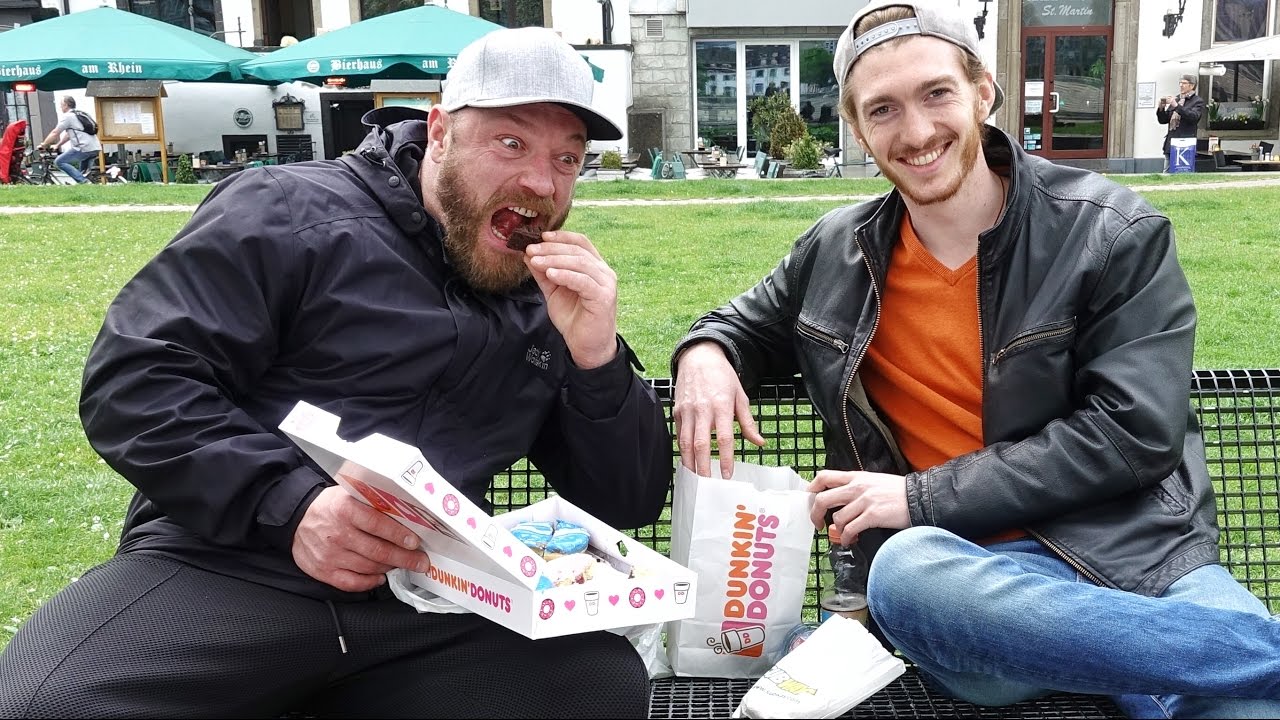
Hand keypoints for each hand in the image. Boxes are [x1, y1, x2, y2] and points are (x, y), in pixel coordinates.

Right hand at [292, 486, 431, 591]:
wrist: (297, 519)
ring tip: (402, 564)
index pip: (377, 524)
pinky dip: (370, 582)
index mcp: (345, 509)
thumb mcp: (349, 495)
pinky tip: (380, 577)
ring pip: (369, 567)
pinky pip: (352, 583)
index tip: (415, 542)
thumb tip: (407, 512)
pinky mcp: (324, 571)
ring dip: (389, 568)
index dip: (399, 534)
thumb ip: (373, 503)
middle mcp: (338, 533)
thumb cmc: (331, 506)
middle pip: (378, 551)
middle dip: (404, 558)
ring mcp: (330, 555)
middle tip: (421, 561)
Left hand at [523, 230, 617, 369]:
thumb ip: (544, 273)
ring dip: (554, 260)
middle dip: (551, 248)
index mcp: (594, 267)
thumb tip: (529, 255)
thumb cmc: (574, 319)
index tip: (540, 236)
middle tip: (531, 249)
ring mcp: (605, 284)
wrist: (587, 346)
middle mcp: (603, 272)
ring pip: (579, 263)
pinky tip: (550, 274)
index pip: (580, 242)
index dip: (561, 236)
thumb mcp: (554, 291)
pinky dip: (565, 275)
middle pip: (577, 251)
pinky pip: (582, 281)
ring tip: (535, 261)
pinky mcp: (603, 297)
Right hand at [672, 341, 765, 478]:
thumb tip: (760, 443)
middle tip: (708, 484)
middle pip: (701, 444)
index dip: (726, 458)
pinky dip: (682, 451)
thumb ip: (748, 422)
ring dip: (690, 463)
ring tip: (695, 479)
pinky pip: (679, 435)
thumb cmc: (722, 376)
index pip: (724, 438)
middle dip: (704, 467)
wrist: (698, 357)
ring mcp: (687, 411)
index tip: (728, 475)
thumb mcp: (741, 395)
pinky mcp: (677, 412)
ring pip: (686, 443)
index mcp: (722, 406)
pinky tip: (687, 463)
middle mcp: (703, 410)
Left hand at [808, 470, 909, 543]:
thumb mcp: (873, 481)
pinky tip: (851, 540)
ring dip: (837, 530)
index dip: (812, 489)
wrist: (919, 497)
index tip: (809, 500)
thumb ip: (855, 487)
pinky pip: (850, 529)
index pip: (824, 477)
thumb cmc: (897, 492)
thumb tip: (840, 500)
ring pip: (837, 518)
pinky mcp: (873, 515)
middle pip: (823, 499)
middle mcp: (857, 487)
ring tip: (844, 535)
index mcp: (855, 477)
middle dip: (815, 515)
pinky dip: (847, 538)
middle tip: (817, 524)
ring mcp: (864, 501)